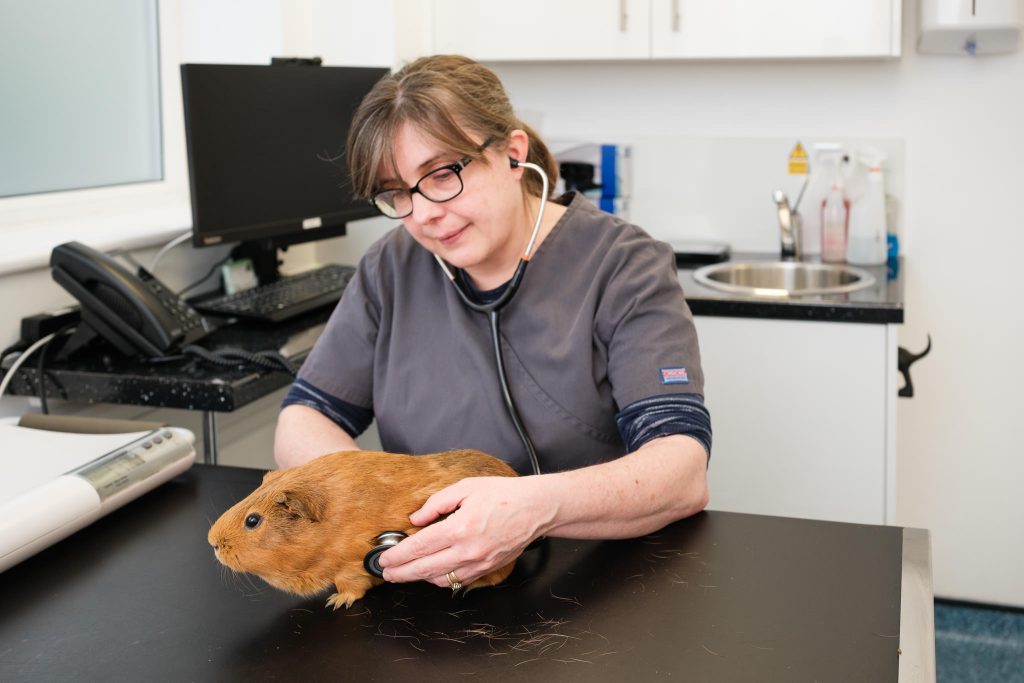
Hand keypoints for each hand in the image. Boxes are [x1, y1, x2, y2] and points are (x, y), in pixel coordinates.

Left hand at [377, 475, 549, 587]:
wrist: (536, 508)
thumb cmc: (503, 494)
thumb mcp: (466, 488)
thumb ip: (436, 503)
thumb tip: (416, 518)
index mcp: (460, 527)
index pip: (420, 547)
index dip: (398, 555)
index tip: (384, 559)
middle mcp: (468, 550)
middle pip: (425, 569)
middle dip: (401, 573)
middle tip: (385, 573)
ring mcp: (478, 564)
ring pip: (440, 579)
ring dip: (419, 578)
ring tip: (404, 572)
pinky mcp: (487, 569)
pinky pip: (457, 581)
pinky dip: (440, 579)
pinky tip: (431, 572)